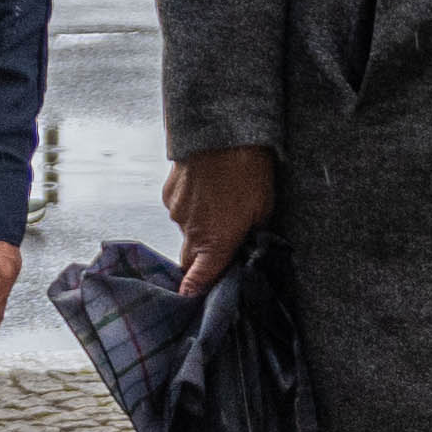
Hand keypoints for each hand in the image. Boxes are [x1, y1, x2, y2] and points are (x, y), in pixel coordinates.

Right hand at [165, 145, 276, 296]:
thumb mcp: (263, 210)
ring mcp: (176, 211)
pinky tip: (208, 188)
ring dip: (200, 224)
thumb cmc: (248, 171)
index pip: (198, 279)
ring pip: (186, 229)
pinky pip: (179, 207)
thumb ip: (251, 235)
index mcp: (216, 242)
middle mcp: (191, 231)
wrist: (222, 133)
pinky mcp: (169, 192)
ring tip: (221, 203)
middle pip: (190, 258)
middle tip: (220, 245)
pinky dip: (192, 204)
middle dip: (203, 257)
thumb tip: (248, 246)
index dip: (195, 291)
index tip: (192, 298)